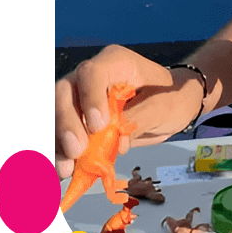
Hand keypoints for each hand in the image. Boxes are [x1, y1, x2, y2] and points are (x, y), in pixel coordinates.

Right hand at [54, 45, 204, 179]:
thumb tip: (115, 138)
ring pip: (58, 114)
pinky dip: (60, 152)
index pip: (92, 73)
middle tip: (77, 151)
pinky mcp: (79, 119)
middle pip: (65, 92)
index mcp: (116, 62)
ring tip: (67, 169)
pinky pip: (62, 133)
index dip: (90, 98)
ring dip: (58, 143)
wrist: (173, 106)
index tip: (98, 126)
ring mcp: (81, 96)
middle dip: (66, 123)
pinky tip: (65, 170)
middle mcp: (92, 76)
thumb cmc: (173, 97)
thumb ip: (140, 117)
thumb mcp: (166, 105)